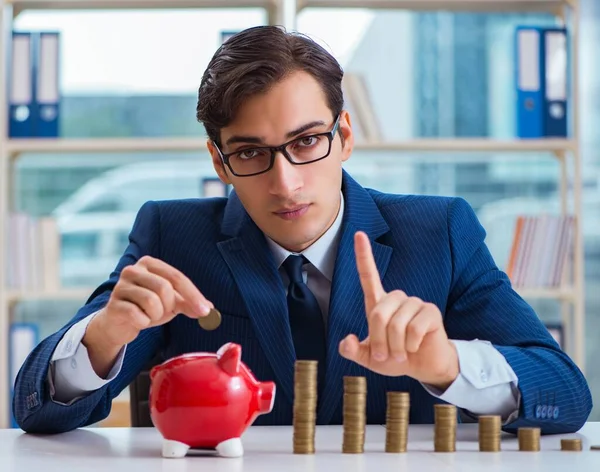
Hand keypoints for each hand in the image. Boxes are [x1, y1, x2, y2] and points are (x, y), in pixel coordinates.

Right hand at [91, 255, 212, 347]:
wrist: (118, 324)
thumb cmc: (146, 308)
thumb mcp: (170, 303)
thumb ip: (188, 303)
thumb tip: (209, 309)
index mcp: (149, 263)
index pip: (177, 277)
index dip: (193, 295)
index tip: (205, 310)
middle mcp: (133, 270)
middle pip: (165, 288)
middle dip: (169, 306)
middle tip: (163, 312)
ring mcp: (120, 286)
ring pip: (152, 302)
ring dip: (156, 315)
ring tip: (148, 315)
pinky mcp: (113, 304)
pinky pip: (138, 316)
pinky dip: (143, 322)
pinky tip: (137, 320)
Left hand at [338, 231, 458, 389]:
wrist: (423, 367)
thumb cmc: (395, 358)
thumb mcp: (369, 358)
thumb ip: (353, 351)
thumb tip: (346, 342)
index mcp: (379, 304)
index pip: (368, 276)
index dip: (363, 256)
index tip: (358, 234)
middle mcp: (396, 299)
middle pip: (378, 313)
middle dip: (379, 340)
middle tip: (386, 355)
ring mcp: (414, 303)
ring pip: (396, 324)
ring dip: (396, 346)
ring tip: (402, 352)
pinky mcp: (430, 311)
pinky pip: (414, 329)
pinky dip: (411, 345)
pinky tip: (416, 346)